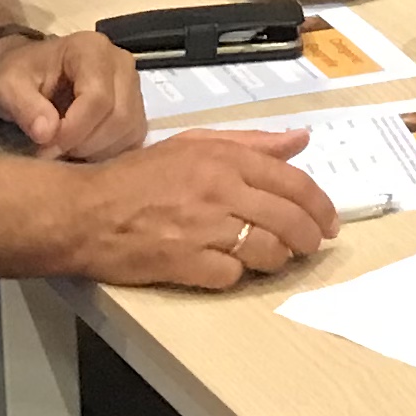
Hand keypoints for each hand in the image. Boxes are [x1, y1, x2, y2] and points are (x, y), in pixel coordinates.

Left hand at [0, 29, 144, 159]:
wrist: (28, 71)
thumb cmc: (19, 75)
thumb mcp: (7, 87)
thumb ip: (25, 107)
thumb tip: (47, 133)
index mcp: (91, 49)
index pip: (98, 98)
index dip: (74, 130)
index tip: (45, 146)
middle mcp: (121, 63)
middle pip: (119, 116)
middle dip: (84, 144)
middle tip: (53, 151)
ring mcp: (133, 86)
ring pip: (129, 130)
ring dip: (96, 150)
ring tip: (65, 149)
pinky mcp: (136, 108)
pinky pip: (132, 138)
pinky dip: (108, 152)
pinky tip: (82, 150)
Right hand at [61, 127, 336, 290]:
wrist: (85, 211)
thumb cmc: (138, 177)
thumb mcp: (193, 144)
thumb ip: (250, 143)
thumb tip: (299, 140)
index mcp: (224, 158)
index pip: (292, 182)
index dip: (320, 206)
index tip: (329, 222)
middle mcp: (219, 189)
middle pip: (289, 219)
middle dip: (309, 238)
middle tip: (312, 246)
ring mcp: (203, 228)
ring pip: (268, 250)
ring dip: (278, 259)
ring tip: (274, 258)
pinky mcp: (186, 262)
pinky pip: (232, 275)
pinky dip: (237, 275)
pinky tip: (229, 268)